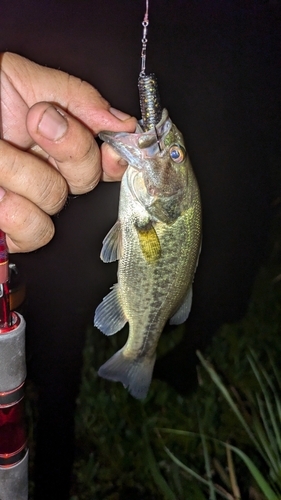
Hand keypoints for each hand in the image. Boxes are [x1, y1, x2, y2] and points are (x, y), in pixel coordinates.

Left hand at [0, 52, 135, 252]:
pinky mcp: (11, 229)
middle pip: (85, 180)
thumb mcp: (23, 79)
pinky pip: (33, 233)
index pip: (104, 159)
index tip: (110, 145)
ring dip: (25, 175)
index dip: (113, 156)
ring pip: (54, 205)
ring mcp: (28, 201)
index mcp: (59, 140)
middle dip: (65, 148)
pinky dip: (14, 212)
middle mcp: (49, 171)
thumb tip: (123, 123)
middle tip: (37, 120)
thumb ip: (77, 97)